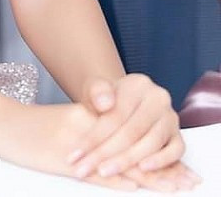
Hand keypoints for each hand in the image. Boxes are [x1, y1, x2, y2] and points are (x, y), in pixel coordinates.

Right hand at [0, 94, 180, 190]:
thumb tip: (115, 151)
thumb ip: (90, 132)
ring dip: (149, 177)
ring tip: (175, 188)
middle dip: (162, 167)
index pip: (132, 133)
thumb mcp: (63, 126)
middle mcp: (88, 125)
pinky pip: (95, 170)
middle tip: (188, 181)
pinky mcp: (62, 158)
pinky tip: (134, 184)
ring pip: (120, 160)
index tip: (182, 165)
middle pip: (133, 146)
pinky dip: (116, 179)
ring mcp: (76, 142)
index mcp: (89, 116)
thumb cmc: (28, 130)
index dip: (157, 150)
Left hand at [71, 74, 199, 189]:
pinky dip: (161, 161)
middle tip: (85, 168)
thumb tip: (105, 103)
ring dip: (127, 161)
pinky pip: (176, 151)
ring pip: (152, 142)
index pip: (116, 115)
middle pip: (132, 131)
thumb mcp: (95, 90)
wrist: (120, 103)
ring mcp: (170, 117)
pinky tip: (143, 169)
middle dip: (106, 153)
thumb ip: (97, 91)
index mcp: (138, 84)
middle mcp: (158, 98)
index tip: (76, 154)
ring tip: (105, 171)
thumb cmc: (106, 100)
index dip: (95, 137)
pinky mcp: (178, 136)